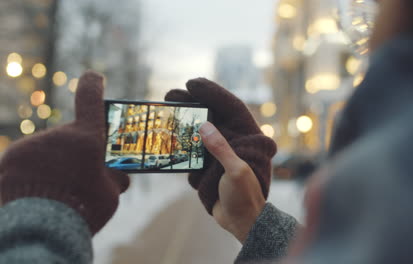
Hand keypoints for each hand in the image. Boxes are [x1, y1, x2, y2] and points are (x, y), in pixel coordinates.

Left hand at [0, 71, 129, 234]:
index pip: (90, 99)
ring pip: (46, 150)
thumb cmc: (82, 209)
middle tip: (77, 177)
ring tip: (55, 191)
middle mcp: (58, 135)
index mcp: (87, 139)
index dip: (92, 86)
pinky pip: (26, 161)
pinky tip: (36, 191)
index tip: (93, 76)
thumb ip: (112, 179)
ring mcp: (31, 144)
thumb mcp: (109, 195)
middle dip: (74, 154)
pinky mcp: (10, 157)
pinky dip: (31, 173)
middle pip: (69, 138)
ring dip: (52, 164)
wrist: (40, 226)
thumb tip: (120, 177)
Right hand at [165, 78, 276, 240]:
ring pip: (198, 131)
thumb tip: (204, 126)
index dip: (211, 92)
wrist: (242, 222)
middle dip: (191, 104)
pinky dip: (180, 144)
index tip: (192, 84)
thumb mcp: (236, 171)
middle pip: (210, 115)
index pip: (229, 106)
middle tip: (170, 95)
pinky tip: (167, 137)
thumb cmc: (246, 196)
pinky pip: (192, 150)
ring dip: (182, 123)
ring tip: (164, 113)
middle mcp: (232, 140)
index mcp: (246, 137)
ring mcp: (218, 152)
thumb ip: (220, 148)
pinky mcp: (207, 165)